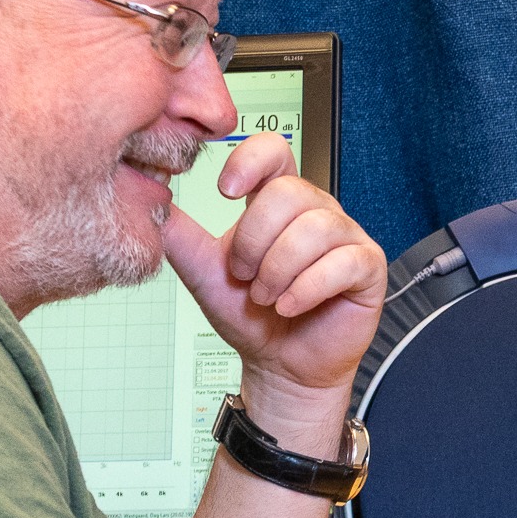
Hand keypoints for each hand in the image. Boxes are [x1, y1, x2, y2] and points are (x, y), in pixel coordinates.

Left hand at [161, 132, 385, 428]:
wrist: (278, 366)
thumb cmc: (251, 317)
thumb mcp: (203, 271)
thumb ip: (178, 234)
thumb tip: (149, 195)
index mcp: (278, 202)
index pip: (273, 150)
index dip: (250, 162)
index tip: (225, 192)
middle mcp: (315, 211)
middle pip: (289, 192)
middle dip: (254, 241)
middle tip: (245, 276)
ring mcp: (345, 237)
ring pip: (314, 228)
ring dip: (278, 271)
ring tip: (267, 297)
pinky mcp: (367, 267)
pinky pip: (341, 262)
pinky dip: (306, 289)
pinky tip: (289, 306)